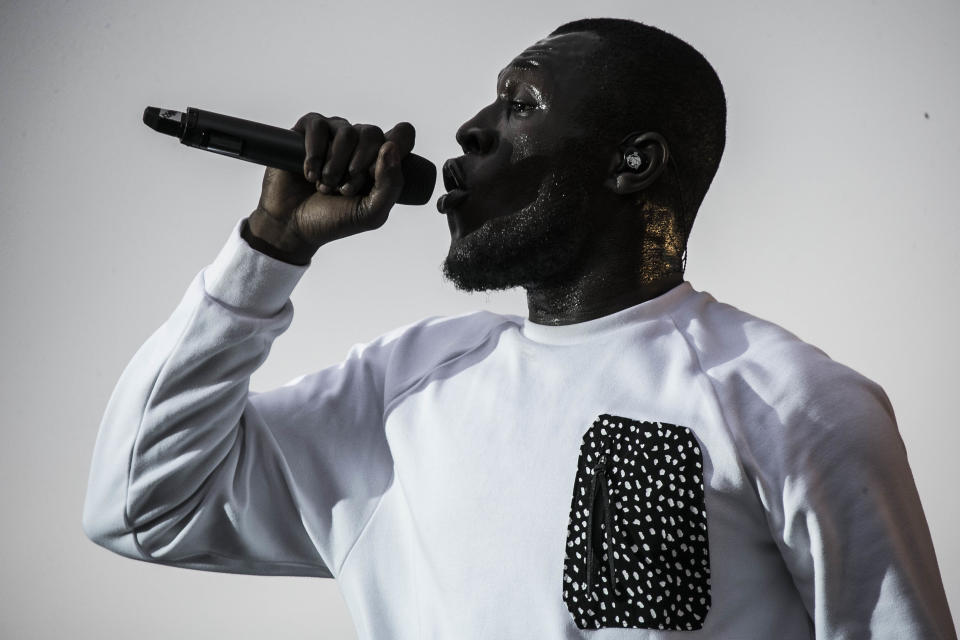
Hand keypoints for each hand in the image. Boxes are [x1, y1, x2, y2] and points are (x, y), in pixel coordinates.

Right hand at [247, 113, 415, 261]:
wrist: (292, 226)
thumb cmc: (333, 220)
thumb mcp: (371, 213)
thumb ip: (390, 185)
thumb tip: (389, 147)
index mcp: (380, 160)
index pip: (402, 135)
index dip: (394, 150)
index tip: (374, 175)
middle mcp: (359, 144)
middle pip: (372, 133)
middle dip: (359, 166)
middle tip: (345, 190)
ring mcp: (333, 135)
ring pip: (346, 132)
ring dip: (335, 165)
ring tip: (325, 186)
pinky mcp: (306, 132)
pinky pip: (318, 126)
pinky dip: (315, 153)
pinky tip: (310, 174)